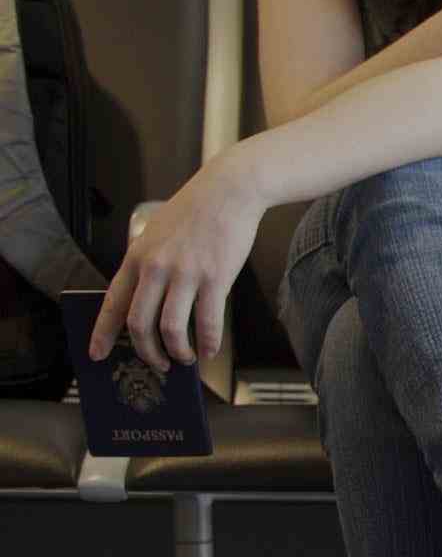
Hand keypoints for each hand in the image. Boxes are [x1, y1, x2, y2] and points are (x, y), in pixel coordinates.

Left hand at [88, 154, 264, 371]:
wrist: (228, 191)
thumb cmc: (195, 212)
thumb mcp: (156, 234)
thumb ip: (148, 264)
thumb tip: (150, 300)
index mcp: (137, 258)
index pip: (112, 304)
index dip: (102, 334)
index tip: (97, 354)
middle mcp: (156, 268)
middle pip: (139, 324)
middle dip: (147, 353)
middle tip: (158, 364)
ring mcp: (186, 274)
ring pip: (171, 328)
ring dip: (178, 352)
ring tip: (185, 358)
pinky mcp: (215, 278)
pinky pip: (208, 321)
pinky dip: (208, 343)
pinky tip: (211, 350)